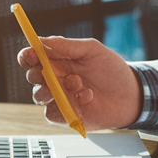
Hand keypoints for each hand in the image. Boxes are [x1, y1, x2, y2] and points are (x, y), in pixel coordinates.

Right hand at [18, 37, 141, 128]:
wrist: (131, 94)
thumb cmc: (112, 71)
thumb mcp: (91, 50)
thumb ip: (66, 45)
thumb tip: (41, 41)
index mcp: (58, 61)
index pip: (33, 58)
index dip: (27, 56)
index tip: (30, 54)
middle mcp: (56, 79)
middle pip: (32, 77)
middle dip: (36, 74)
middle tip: (47, 73)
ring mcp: (60, 98)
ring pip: (38, 96)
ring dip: (51, 90)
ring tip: (76, 83)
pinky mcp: (66, 115)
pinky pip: (52, 113)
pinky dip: (65, 106)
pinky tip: (86, 97)